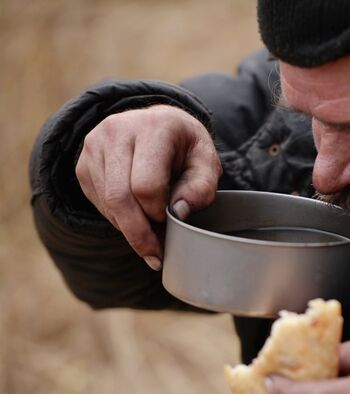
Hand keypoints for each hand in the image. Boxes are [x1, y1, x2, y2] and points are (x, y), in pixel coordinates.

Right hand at [75, 104, 221, 268]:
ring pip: (107, 203)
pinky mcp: (83, 163)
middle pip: (120, 198)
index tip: (173, 221)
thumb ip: (202, 187)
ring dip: (129, 229)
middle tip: (157, 253)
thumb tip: (179, 212)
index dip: (159, 212)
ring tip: (151, 239)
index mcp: (153, 128)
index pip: (146, 185)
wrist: (158, 124)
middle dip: (140, 233)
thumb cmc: (185, 147)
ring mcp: (94, 146)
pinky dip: (117, 219)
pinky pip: (98, 202)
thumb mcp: (206, 162)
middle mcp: (117, 131)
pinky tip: (136, 219)